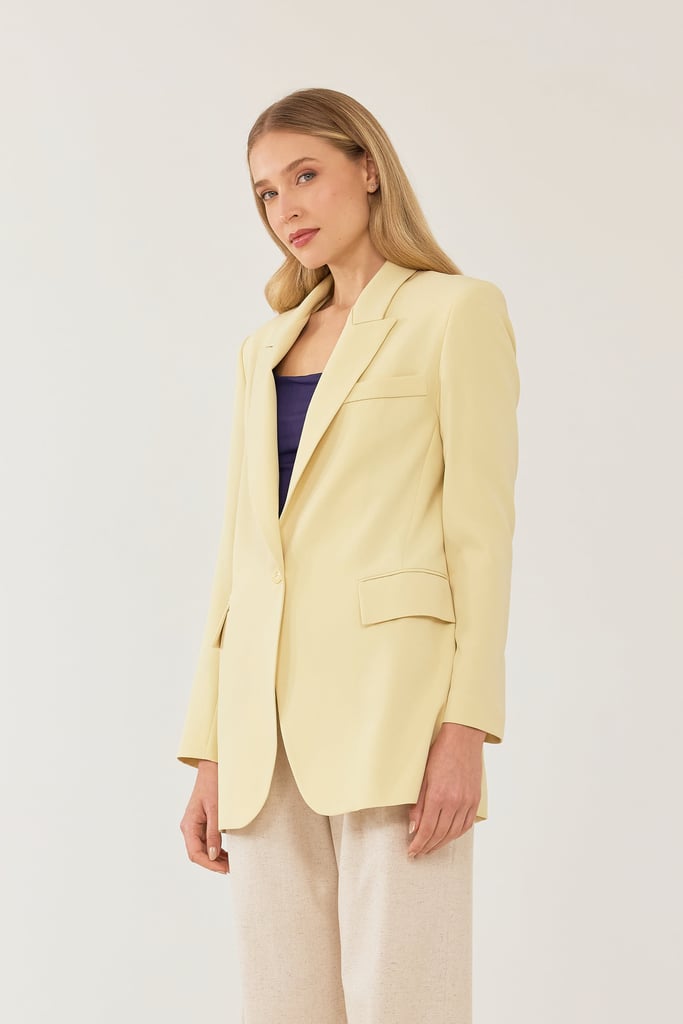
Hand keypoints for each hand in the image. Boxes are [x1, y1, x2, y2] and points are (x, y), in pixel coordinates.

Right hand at [179, 760, 229, 873]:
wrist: (213, 768)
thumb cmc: (214, 785)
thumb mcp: (216, 810)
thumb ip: (214, 833)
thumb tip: (213, 856)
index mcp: (189, 825)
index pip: (195, 853)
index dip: (209, 864)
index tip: (225, 869)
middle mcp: (189, 827)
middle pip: (198, 853)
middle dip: (213, 863)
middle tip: (231, 868)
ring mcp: (194, 825)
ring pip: (202, 848)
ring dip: (215, 857)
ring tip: (231, 863)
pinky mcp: (201, 822)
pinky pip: (206, 840)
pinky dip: (216, 848)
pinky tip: (227, 853)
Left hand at [407, 722, 483, 857]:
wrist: (462, 738)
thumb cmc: (439, 753)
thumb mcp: (422, 777)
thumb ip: (418, 804)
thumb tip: (413, 827)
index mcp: (438, 796)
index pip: (426, 829)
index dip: (418, 843)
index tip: (411, 851)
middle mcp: (454, 802)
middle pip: (439, 834)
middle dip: (427, 846)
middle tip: (418, 853)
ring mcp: (467, 802)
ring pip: (453, 833)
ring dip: (441, 844)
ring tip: (430, 848)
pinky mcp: (475, 800)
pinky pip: (466, 825)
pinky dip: (456, 834)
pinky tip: (448, 837)